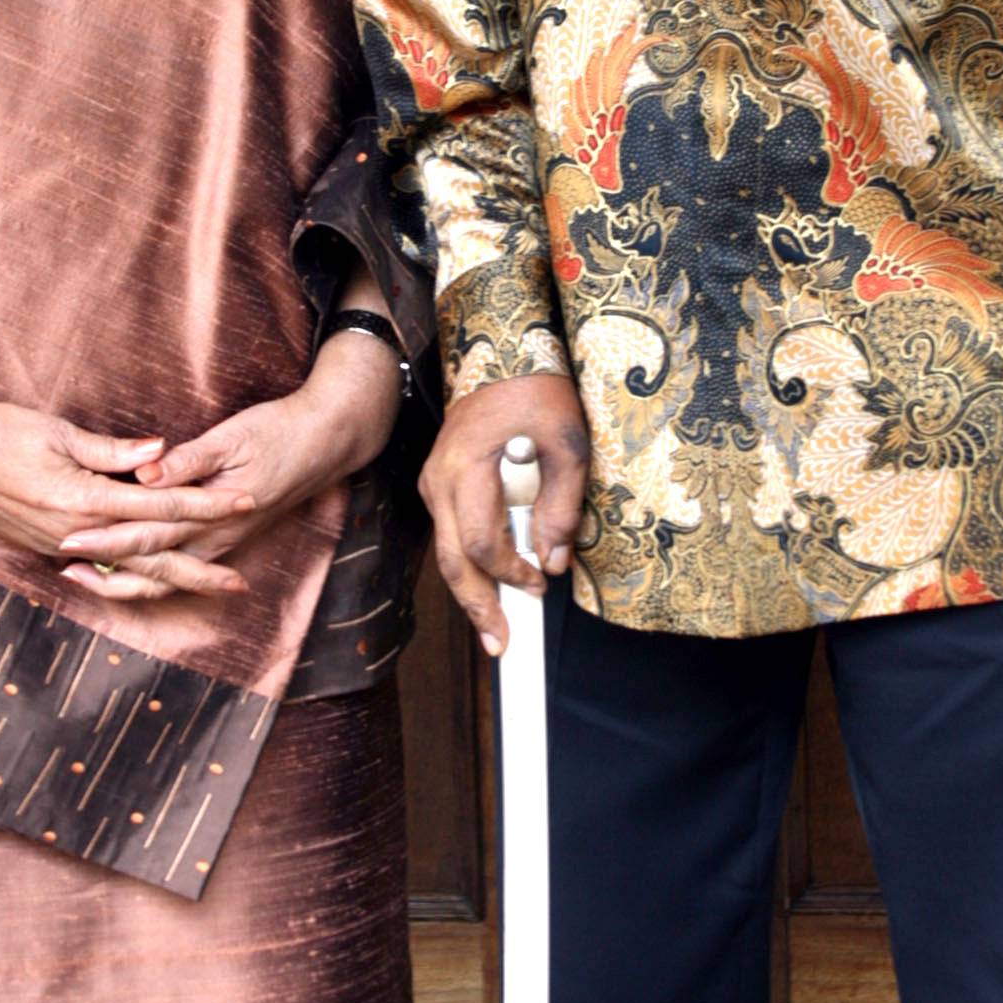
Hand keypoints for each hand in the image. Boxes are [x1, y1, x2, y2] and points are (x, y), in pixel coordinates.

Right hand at [0, 379, 246, 598]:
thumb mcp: (56, 431)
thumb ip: (111, 450)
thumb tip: (160, 451)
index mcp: (84, 501)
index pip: (159, 506)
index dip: (205, 505)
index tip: (243, 502)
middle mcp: (77, 534)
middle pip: (150, 557)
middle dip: (198, 568)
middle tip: (239, 582)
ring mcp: (61, 546)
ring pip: (127, 569)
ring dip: (170, 577)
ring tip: (207, 584)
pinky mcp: (49, 546)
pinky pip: (102, 568)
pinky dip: (133, 576)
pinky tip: (154, 579)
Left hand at [58, 327, 401, 596]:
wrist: (325, 443)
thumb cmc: (278, 432)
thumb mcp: (233, 437)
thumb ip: (188, 459)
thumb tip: (145, 471)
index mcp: (213, 512)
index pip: (149, 533)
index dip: (106, 540)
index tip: (68, 540)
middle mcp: (214, 537)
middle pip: (151, 565)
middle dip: (103, 570)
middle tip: (60, 565)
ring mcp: (220, 542)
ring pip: (165, 576)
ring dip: (123, 580)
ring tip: (81, 575)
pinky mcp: (223, 537)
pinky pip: (180, 567)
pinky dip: (148, 573)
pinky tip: (121, 567)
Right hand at [421, 373, 589, 654]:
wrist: (506, 355)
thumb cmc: (538, 394)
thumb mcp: (567, 442)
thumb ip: (562, 503)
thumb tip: (554, 559)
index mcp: (467, 468)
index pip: (481, 542)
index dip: (511, 573)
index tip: (541, 584)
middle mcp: (440, 480)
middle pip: (451, 559)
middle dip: (476, 606)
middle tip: (501, 646)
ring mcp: (435, 483)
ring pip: (446, 552)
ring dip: (471, 591)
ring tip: (495, 626)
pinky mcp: (441, 484)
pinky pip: (451, 533)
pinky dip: (470, 563)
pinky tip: (491, 584)